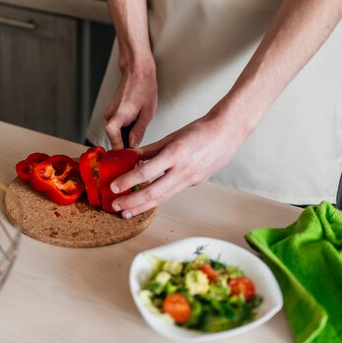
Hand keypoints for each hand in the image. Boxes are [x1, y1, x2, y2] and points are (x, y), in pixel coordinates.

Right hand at [104, 54, 157, 148]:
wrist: (137, 72)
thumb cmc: (144, 88)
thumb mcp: (148, 112)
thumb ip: (139, 131)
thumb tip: (132, 146)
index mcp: (121, 113)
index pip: (111, 133)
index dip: (117, 145)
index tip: (125, 154)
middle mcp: (111, 114)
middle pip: (114, 137)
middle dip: (125, 144)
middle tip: (138, 147)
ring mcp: (109, 113)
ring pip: (116, 133)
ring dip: (126, 136)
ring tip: (139, 130)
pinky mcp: (111, 113)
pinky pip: (116, 127)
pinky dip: (124, 130)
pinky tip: (135, 124)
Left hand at [109, 113, 248, 217]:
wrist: (227, 133)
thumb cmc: (200, 130)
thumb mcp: (171, 136)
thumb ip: (150, 150)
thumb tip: (131, 158)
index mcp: (175, 154)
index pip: (146, 172)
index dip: (128, 181)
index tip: (114, 187)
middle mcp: (183, 170)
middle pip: (153, 193)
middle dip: (132, 202)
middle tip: (116, 206)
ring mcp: (191, 179)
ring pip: (163, 198)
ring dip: (143, 206)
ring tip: (127, 211)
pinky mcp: (195, 183)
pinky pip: (172, 192)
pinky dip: (157, 198)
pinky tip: (146, 201)